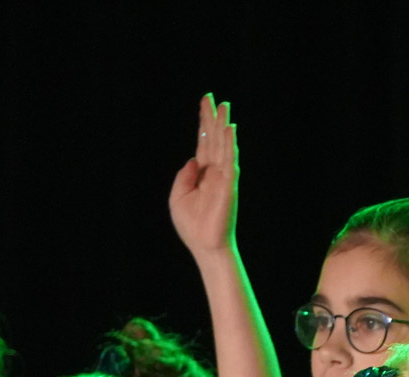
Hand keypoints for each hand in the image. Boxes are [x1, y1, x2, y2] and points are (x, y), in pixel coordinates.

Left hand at [169, 94, 238, 256]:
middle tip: (213, 97)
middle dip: (213, 118)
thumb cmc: (192, 226)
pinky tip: (230, 130)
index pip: (203, 143)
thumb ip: (184, 176)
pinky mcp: (229, 185)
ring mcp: (223, 177)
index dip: (203, 124)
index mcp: (202, 174)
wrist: (205, 246)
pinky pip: (230, 160)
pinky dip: (230, 145)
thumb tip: (193, 159)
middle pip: (213, 139)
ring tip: (225, 107)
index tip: (205, 105)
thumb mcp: (178, 196)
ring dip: (224, 126)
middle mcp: (214, 172)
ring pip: (223, 145)